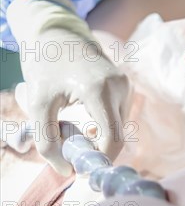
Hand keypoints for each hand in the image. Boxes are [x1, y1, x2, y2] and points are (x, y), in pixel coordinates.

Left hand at [16, 28, 129, 175]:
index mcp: (100, 90)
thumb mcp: (38, 104)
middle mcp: (120, 88)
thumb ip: (47, 140)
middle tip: (72, 151)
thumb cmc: (45, 67)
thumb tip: (65, 170)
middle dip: (96, 149)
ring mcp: (126, 86)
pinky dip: (104, 128)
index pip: (113, 138)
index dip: (100, 159)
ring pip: (119, 128)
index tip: (80, 168)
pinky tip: (86, 124)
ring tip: (76, 132)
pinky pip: (119, 118)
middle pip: (117, 135)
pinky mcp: (126, 87)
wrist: (57, 35)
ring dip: (100, 139)